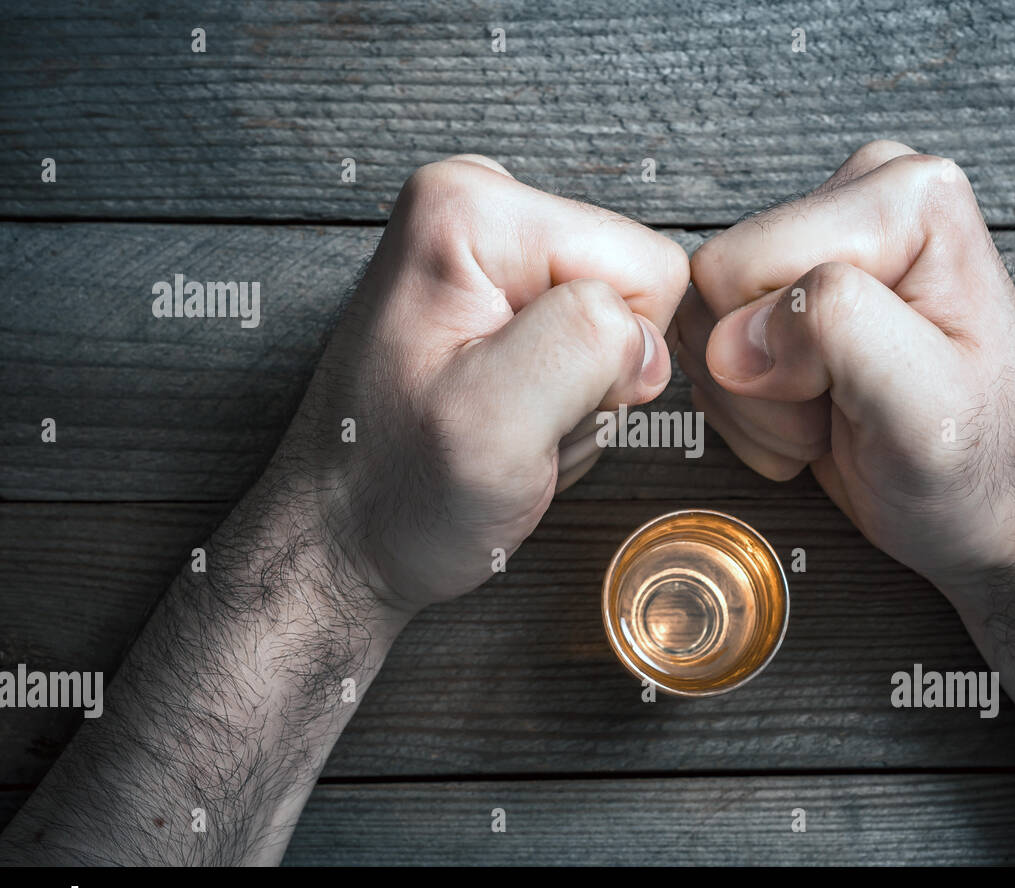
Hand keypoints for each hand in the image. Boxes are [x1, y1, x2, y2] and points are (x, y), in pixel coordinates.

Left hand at [275, 156, 688, 610]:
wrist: (349, 535)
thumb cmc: (400, 493)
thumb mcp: (494, 424)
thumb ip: (583, 344)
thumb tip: (643, 332)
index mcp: (473, 209)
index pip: (646, 266)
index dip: (616, 356)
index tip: (533, 401)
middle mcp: (478, 206)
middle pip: (636, 286)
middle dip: (597, 374)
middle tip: (520, 420)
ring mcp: (488, 251)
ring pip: (620, 321)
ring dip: (579, 396)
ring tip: (508, 423)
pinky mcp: (499, 291)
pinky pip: (594, 342)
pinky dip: (565, 400)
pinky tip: (509, 419)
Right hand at [677, 141, 1014, 595]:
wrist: (992, 503)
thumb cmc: (981, 460)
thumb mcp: (926, 404)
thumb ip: (836, 332)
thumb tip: (733, 337)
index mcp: (902, 198)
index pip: (741, 264)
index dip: (774, 353)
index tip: (850, 393)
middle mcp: (859, 202)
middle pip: (715, 288)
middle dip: (761, 378)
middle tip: (840, 406)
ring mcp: (820, 247)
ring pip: (704, 323)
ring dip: (754, 400)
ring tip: (832, 413)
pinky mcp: (789, 294)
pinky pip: (710, 348)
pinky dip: (750, 407)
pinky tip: (814, 415)